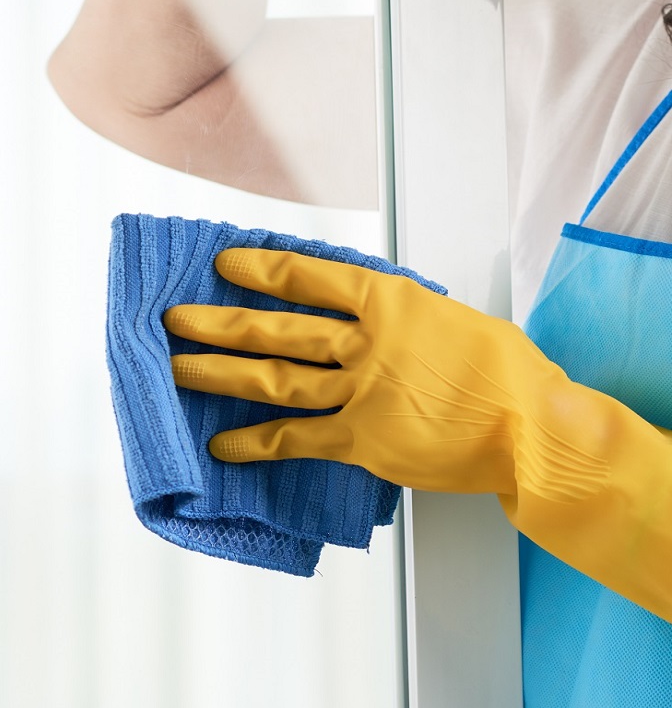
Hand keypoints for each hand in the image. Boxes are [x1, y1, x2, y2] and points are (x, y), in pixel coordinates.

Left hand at [164, 247, 568, 495]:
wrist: (531, 427)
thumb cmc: (506, 372)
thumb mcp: (451, 320)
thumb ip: (403, 317)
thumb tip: (373, 317)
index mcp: (391, 302)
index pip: (311, 276)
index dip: (262, 269)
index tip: (227, 264)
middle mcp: (368, 342)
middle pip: (278, 329)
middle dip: (220, 323)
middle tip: (176, 318)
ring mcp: (361, 392)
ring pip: (275, 380)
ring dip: (221, 374)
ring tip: (178, 369)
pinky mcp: (362, 441)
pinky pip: (296, 439)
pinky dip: (256, 442)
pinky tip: (223, 443)